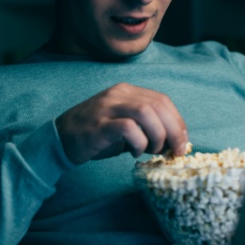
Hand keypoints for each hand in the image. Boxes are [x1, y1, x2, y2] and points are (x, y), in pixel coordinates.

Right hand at [56, 83, 188, 164]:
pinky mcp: (99, 124)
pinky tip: (133, 152)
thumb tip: (174, 142)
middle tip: (176, 151)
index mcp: (128, 92)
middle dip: (174, 130)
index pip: (162, 100)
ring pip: (146, 113)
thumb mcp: (125, 126)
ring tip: (154, 151)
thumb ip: (147, 128)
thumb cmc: (97, 135)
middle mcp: (119, 94)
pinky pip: (128, 128)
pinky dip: (138, 142)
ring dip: (157, 136)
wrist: (62, 138)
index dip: (177, 122)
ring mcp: (108, 107)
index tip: (182, 142)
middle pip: (158, 105)